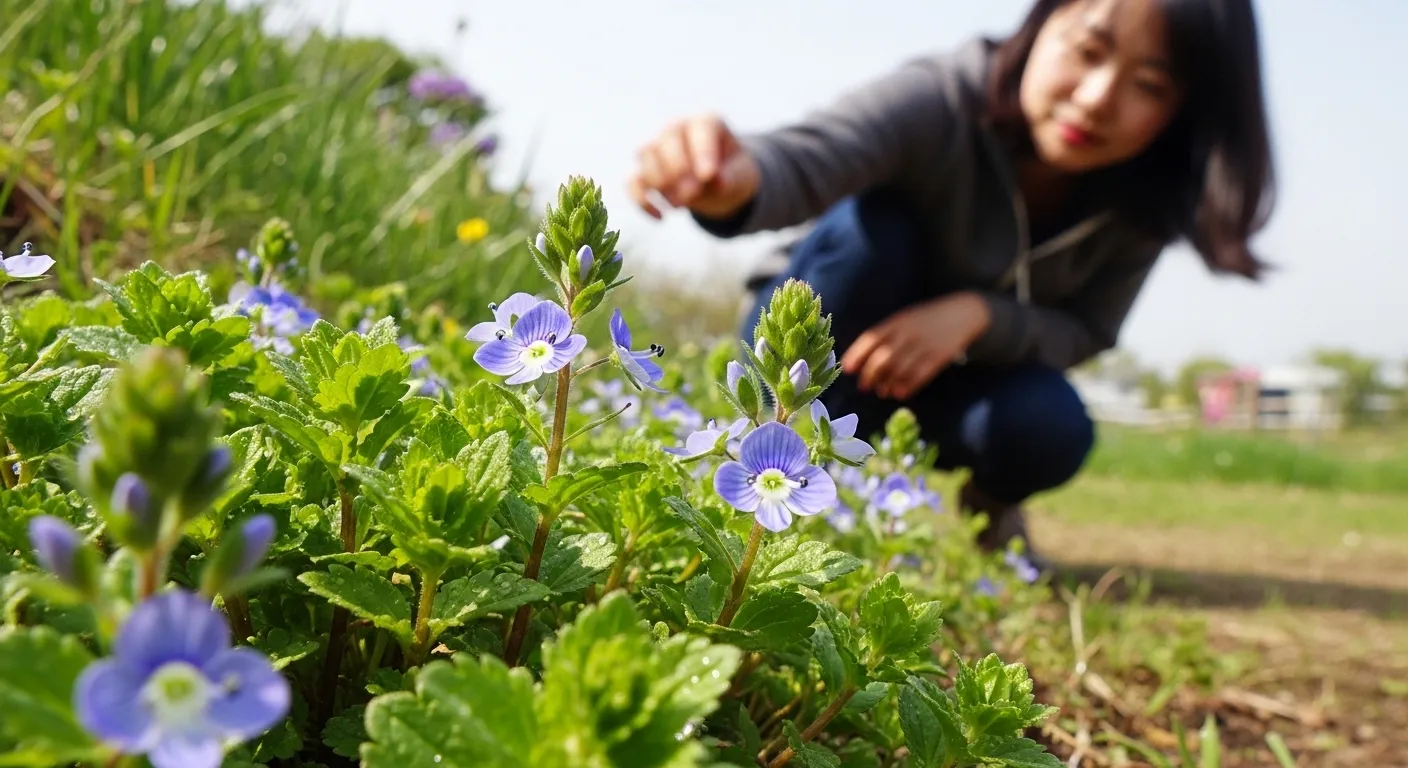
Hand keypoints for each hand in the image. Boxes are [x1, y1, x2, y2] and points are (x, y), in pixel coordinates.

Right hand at [627, 114, 760, 219]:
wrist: (717, 184)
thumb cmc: (731, 174)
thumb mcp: (739, 176)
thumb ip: (728, 178)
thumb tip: (714, 182)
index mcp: (706, 123)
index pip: (700, 128)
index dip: (701, 151)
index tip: (707, 176)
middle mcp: (677, 129)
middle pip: (667, 140)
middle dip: (676, 170)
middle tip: (691, 194)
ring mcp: (657, 148)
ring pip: (645, 155)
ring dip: (659, 183)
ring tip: (680, 205)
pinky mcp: (645, 172)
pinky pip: (633, 183)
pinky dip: (643, 201)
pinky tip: (661, 217)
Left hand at [840, 292, 991, 400]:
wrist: (963, 313)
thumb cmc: (927, 318)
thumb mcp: (905, 318)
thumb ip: (886, 334)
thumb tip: (864, 360)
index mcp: (897, 321)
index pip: (871, 339)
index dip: (857, 355)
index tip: (848, 369)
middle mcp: (909, 333)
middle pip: (883, 358)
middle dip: (870, 375)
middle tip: (864, 386)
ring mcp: (925, 345)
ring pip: (899, 370)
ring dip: (886, 384)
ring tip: (881, 391)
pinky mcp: (939, 357)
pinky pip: (919, 376)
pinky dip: (906, 387)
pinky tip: (899, 393)